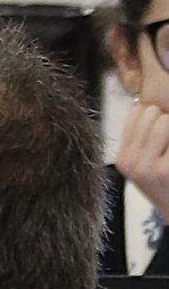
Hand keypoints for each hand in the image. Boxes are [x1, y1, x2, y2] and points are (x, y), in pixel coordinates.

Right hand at [118, 101, 168, 224]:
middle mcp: (129, 163)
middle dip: (166, 119)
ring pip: (163, 120)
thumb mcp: (147, 164)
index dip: (155, 115)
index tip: (163, 133)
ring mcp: (145, 168)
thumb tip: (149, 103)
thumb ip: (144, 136)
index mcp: (123, 158)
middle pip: (150, 112)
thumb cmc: (167, 184)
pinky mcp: (163, 171)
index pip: (136, 112)